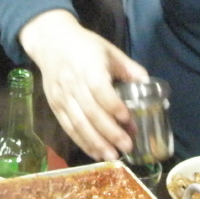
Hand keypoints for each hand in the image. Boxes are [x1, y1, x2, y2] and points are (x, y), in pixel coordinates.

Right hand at [19, 9, 148, 161]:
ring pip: (78, 123)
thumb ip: (130, 69)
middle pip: (90, 111)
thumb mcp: (110, 51)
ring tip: (112, 157)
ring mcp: (61, 96)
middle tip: (127, 147)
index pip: (100, 90)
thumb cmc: (85, 45)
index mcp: (89, 67)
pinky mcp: (54, 105)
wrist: (51, 41)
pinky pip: (67, 126)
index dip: (113, 106)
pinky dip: (81, 141)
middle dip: (109, 132)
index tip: (128, 120)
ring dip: (95, 142)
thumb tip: (149, 87)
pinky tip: (94, 152)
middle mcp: (73, 83)